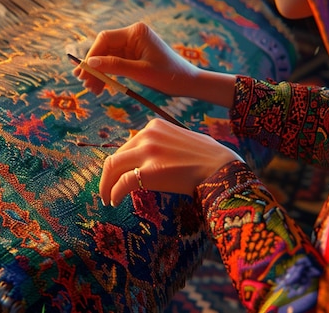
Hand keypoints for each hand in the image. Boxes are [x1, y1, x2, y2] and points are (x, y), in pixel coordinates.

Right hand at [74, 22, 236, 107]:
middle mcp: (133, 35)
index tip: (84, 72)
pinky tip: (101, 87)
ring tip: (92, 89)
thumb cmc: (169, 76)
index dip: (91, 55)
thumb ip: (115, 66)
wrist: (187, 83)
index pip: (105, 39)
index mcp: (136, 32)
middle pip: (104, 48)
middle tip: (84, 84)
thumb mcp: (141, 72)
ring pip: (107, 57)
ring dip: (98, 73)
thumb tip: (90, 64)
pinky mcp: (133, 55)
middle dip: (93, 66)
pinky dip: (107, 74)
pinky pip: (114, 63)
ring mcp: (133, 45)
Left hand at [99, 118, 242, 205]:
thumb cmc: (208, 157)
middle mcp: (147, 135)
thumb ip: (162, 142)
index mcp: (154, 126)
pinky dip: (114, 193)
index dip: (119, 164)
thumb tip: (148, 155)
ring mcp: (148, 152)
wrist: (222, 168)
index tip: (116, 177)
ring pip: (113, 167)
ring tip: (107, 198)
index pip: (127, 146)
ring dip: (106, 185)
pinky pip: (122, 183)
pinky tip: (115, 202)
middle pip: (116, 156)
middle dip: (108, 176)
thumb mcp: (181, 138)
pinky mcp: (150, 171)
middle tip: (106, 191)